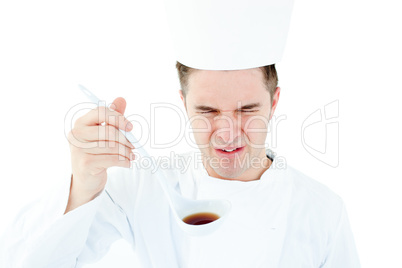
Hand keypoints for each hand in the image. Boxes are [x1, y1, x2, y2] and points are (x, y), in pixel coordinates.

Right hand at [66, 97, 133, 211]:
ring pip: (112, 147)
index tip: (130, 127)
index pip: (100, 111)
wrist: (85, 179)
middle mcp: (76, 134)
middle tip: (135, 145)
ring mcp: (78, 149)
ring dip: (127, 152)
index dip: (117, 117)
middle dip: (126, 139)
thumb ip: (112, 117)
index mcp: (81, 122)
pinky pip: (112, 159)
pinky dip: (124, 161)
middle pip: (109, 131)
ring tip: (132, 155)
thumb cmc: (96, 153)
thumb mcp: (104, 134)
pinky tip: (128, 163)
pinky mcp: (84, 164)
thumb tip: (121, 99)